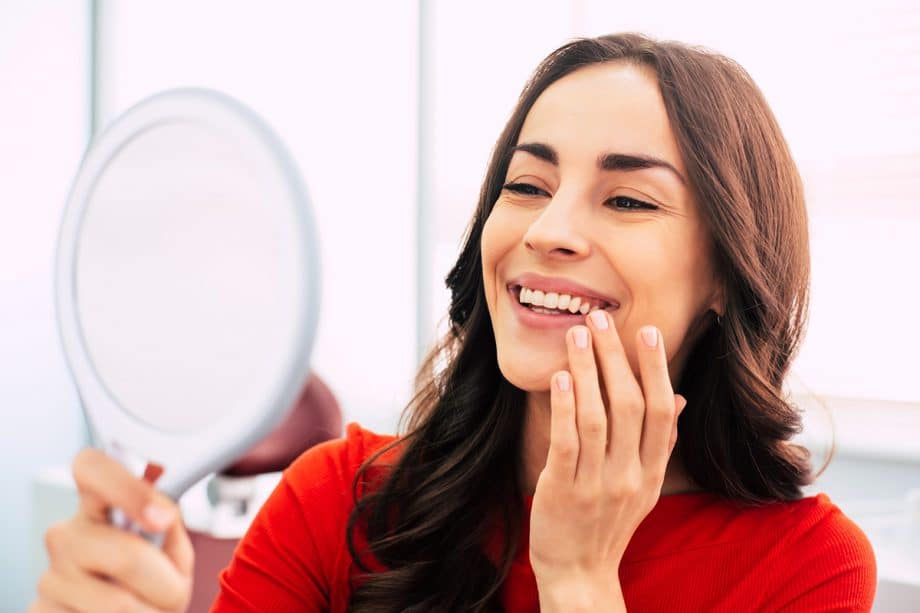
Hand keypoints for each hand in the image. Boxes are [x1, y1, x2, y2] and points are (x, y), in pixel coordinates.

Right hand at [30, 448, 193, 612]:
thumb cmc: (154, 581)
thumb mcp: (173, 550)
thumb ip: (171, 525)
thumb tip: (163, 512)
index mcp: (97, 504)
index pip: (92, 468)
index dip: (127, 488)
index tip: (163, 518)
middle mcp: (66, 535)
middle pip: (127, 556)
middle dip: (165, 583)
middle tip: (171, 592)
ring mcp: (49, 577)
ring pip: (118, 604)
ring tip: (147, 608)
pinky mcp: (39, 612)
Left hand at [530, 311, 685, 609]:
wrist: (580, 573)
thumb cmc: (608, 521)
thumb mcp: (643, 486)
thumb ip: (659, 442)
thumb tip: (677, 397)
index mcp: (651, 471)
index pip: (660, 412)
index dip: (655, 369)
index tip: (646, 331)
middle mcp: (630, 476)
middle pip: (630, 406)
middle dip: (616, 358)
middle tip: (601, 319)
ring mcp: (597, 485)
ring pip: (597, 418)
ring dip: (588, 371)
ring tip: (576, 335)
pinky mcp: (563, 491)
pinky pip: (567, 443)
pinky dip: (565, 408)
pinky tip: (560, 377)